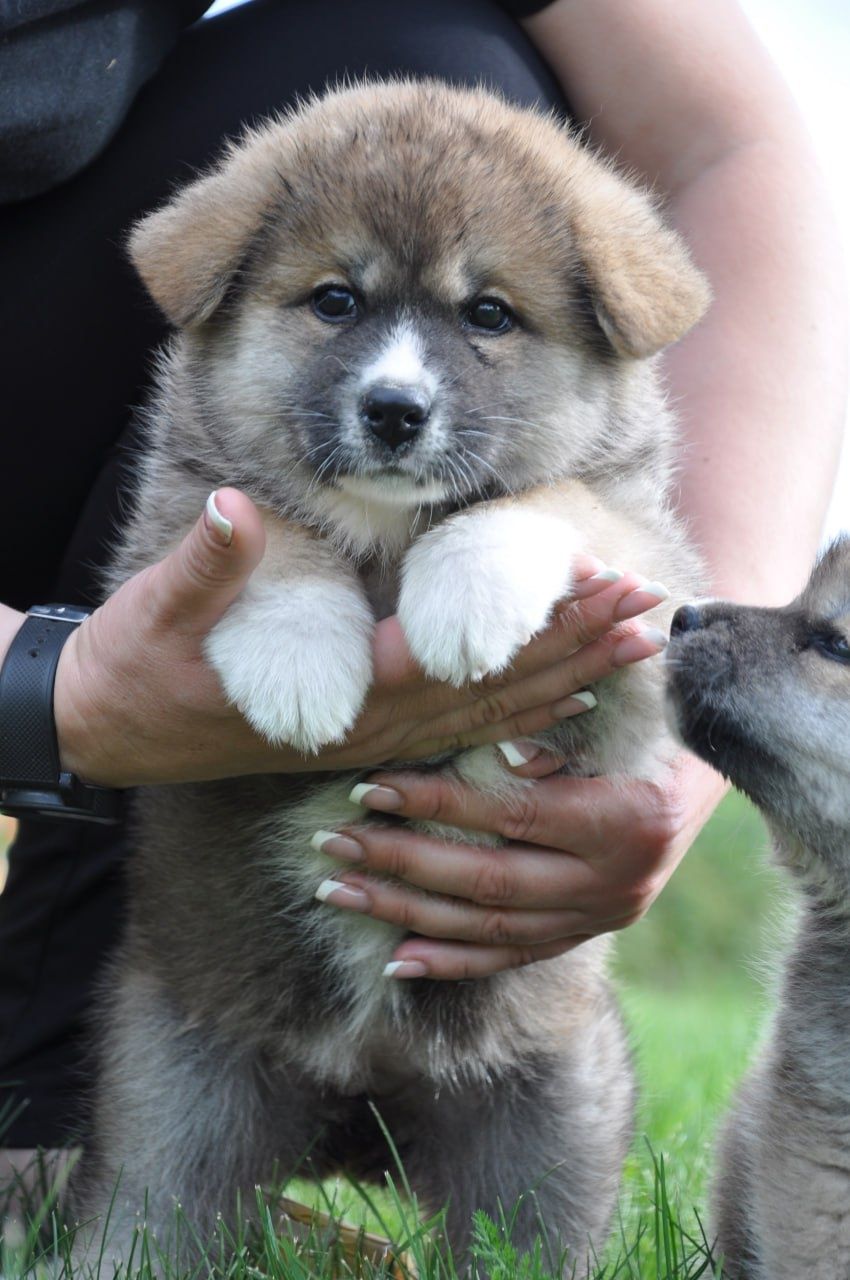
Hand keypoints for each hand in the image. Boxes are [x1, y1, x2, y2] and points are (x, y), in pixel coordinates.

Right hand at [53, 489, 670, 786]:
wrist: (108, 732)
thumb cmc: (136, 673)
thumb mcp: (157, 615)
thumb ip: (208, 567)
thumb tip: (238, 510)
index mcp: (339, 699)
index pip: (456, 663)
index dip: (531, 631)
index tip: (599, 592)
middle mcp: (371, 730)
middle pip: (494, 693)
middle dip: (576, 652)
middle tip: (651, 614)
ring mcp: (373, 741)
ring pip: (488, 717)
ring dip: (565, 680)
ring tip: (631, 647)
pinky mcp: (367, 735)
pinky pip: (461, 727)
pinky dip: (521, 709)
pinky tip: (564, 693)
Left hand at [312, 751, 728, 978]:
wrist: (704, 787)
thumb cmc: (651, 737)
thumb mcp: (620, 726)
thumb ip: (565, 742)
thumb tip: (508, 757)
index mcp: (624, 821)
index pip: (512, 816)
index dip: (438, 803)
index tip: (371, 788)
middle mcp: (612, 884)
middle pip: (489, 881)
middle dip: (401, 862)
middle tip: (333, 843)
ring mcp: (597, 919)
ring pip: (490, 927)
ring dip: (406, 911)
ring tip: (339, 891)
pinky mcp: (583, 937)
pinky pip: (511, 957)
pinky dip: (452, 960)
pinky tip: (396, 958)